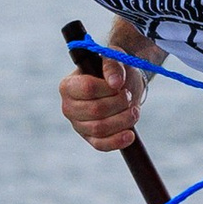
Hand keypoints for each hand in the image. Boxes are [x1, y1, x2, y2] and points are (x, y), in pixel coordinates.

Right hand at [60, 18, 149, 153]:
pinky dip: (117, 141)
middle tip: (129, 97)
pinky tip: (130, 134)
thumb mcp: (114, 58)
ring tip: (134, 110)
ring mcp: (78, 125)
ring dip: (123, 120)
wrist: (122, 86)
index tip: (120, 85)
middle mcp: (68, 107)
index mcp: (68, 85)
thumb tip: (115, 83)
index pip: (87, 89)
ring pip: (100, 128)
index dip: (108, 88)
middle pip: (95, 110)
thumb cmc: (114, 70)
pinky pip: (101, 145)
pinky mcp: (90, 138)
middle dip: (119, 104)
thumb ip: (113, 65)